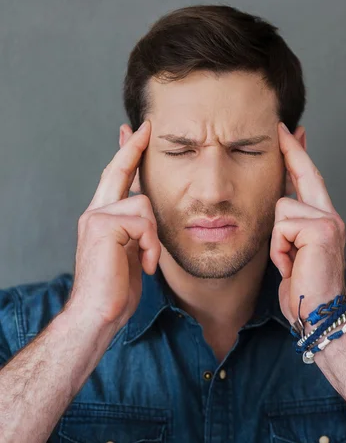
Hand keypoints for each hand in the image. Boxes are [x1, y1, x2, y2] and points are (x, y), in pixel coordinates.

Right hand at [67, 120, 160, 329]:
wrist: (97, 314)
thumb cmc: (115, 291)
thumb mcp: (130, 254)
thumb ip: (135, 231)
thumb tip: (147, 216)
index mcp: (102, 219)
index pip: (114, 180)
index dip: (125, 155)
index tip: (133, 133)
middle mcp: (95, 213)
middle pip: (117, 171)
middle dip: (132, 148)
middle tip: (145, 127)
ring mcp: (96, 217)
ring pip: (143, 203)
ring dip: (153, 237)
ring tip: (147, 260)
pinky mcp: (102, 225)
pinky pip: (144, 223)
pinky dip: (151, 247)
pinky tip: (145, 266)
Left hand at [270, 122, 345, 331]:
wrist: (319, 313)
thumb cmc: (304, 289)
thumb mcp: (292, 253)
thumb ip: (288, 229)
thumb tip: (277, 208)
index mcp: (322, 221)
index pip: (309, 181)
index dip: (298, 157)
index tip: (291, 134)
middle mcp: (329, 216)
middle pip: (306, 174)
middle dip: (291, 152)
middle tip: (283, 128)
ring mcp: (328, 220)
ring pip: (282, 208)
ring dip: (277, 240)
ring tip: (289, 262)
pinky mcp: (320, 229)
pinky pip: (282, 227)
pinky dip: (279, 250)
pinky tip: (291, 265)